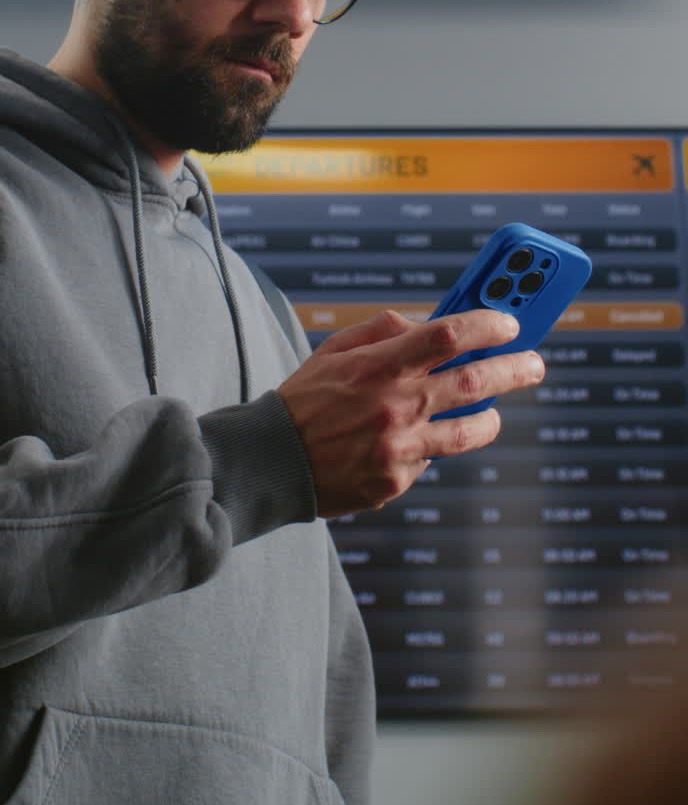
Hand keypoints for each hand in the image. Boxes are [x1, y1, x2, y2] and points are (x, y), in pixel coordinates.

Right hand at [278, 309, 543, 516]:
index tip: (510, 323)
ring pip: (469, 431)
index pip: (448, 335)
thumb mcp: (336, 351)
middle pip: (474, 382)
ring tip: (495, 413)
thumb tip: (431, 325)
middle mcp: (395, 405)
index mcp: (379, 366)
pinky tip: (418, 441)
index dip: (486, 325)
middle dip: (515, 369)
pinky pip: (430, 459)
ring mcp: (399, 447)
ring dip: (491, 418)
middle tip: (535, 363)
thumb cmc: (305, 399)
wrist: (270, 462)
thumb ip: (385, 332)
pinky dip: (431, 447)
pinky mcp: (396, 481)